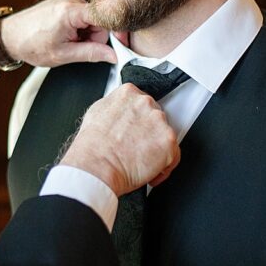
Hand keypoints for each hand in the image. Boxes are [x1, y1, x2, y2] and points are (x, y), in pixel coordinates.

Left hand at [0, 0, 115, 70]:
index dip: (115, 32)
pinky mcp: (64, 0)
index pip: (106, 17)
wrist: (9, 36)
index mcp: (70, 11)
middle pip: (100, 19)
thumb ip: (91, 54)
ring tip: (67, 41)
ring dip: (84, 33)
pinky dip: (78, 27)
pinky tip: (64, 34)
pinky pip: (82, 15)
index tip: (119, 44)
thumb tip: (112, 55)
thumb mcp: (64, 55)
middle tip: (76, 47)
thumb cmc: (31, 45)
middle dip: (93, 36)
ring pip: (91, 18)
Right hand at [59, 84, 179, 195]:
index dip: (140, 121)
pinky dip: (165, 166)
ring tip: (140, 161)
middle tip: (136, 148)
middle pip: (156, 118)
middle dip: (149, 134)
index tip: (136, 131)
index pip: (143, 103)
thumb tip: (120, 113)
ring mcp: (159, 121)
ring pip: (165, 136)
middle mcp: (146, 103)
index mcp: (128, 93)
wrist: (96, 165)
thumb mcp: (96, 112)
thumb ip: (115, 108)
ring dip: (156, 149)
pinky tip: (150, 172)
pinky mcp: (168, 141)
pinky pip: (174, 155)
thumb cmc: (92, 147)